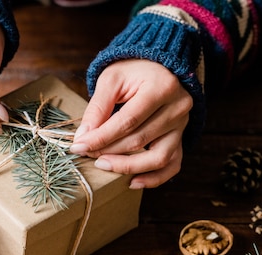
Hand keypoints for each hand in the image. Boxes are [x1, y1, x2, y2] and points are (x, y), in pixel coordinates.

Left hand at [70, 59, 192, 187]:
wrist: (159, 66)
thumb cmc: (133, 70)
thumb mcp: (111, 79)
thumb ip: (97, 107)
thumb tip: (83, 138)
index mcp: (162, 87)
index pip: (128, 121)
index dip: (101, 137)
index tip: (78, 146)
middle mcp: (178, 108)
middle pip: (140, 140)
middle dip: (108, 150)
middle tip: (86, 153)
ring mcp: (182, 125)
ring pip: (158, 157)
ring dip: (127, 166)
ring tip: (103, 165)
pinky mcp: (181, 138)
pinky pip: (172, 165)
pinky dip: (154, 178)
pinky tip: (132, 181)